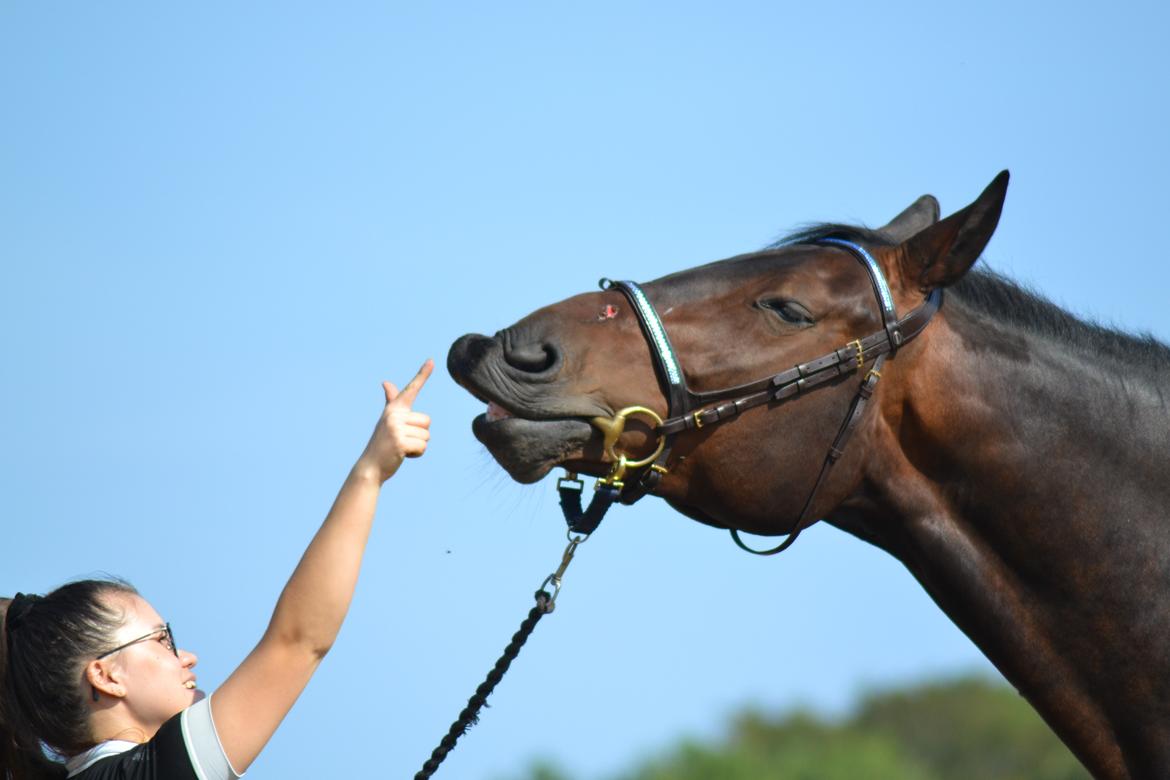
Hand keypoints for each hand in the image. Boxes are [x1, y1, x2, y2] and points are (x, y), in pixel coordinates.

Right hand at [358, 359, 432, 482]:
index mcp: (394, 409)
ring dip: (418, 446)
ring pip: (426, 436)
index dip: (422, 374)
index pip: (411, 389)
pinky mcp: (400, 443)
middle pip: (427, 421)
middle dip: (419, 434)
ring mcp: (396, 428)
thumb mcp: (387, 419)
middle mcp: (394, 415)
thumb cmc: (382, 442)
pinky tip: (402, 455)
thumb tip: (385, 382)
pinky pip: (422, 447)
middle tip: (401, 440)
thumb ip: (391, 400)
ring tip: (400, 448)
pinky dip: (416, 454)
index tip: (432, 360)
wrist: (371, 466)